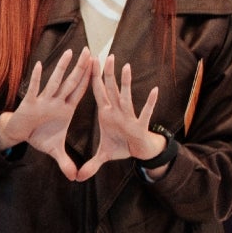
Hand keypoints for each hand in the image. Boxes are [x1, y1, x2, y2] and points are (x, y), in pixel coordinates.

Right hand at [0, 46, 92, 180]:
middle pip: (71, 82)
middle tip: (91, 52)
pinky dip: (38, 79)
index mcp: (65, 109)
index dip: (89, 80)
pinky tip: (41, 66)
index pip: (80, 92)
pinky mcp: (30, 103)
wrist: (19, 134)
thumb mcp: (54, 150)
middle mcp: (56, 101)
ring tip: (70, 53)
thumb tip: (75, 178)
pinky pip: (35, 89)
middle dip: (81, 68)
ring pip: (55, 82)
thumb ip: (66, 162)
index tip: (99, 67)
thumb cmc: (37, 136)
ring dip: (62, 68)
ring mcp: (43, 100)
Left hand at [74, 55, 161, 181]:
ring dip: (125, 83)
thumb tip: (77, 177)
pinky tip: (154, 90)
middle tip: (104, 55)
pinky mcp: (139, 126)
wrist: (141, 152)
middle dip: (106, 73)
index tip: (88, 62)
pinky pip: (144, 113)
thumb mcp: (103, 155)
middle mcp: (117, 112)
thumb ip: (90, 164)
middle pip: (109, 89)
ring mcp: (128, 117)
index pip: (96, 92)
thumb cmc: (123, 147)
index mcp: (106, 113)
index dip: (91, 78)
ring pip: (125, 97)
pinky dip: (149, 103)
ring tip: (125, 67)